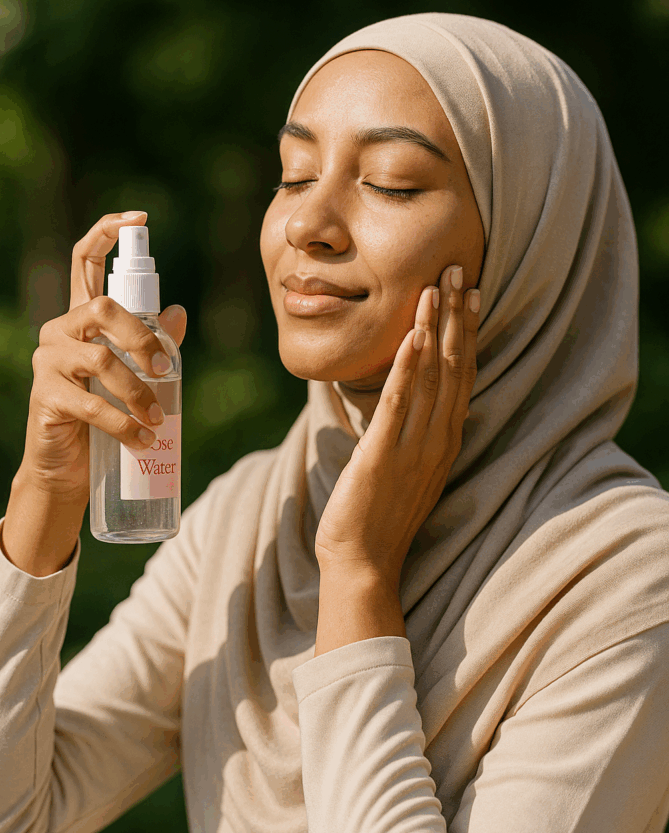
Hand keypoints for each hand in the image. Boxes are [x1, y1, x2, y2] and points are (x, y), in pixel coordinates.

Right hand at [19, 211, 186, 498]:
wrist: (67, 468)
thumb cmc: (104, 416)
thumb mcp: (134, 376)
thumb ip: (154, 345)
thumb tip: (178, 312)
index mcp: (82, 319)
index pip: (84, 260)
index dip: (106, 233)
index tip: (139, 218)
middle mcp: (61, 331)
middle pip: (101, 307)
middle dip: (142, 337)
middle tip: (168, 371)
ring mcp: (48, 362)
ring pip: (101, 359)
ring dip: (138, 392)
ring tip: (158, 420)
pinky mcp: (46, 396)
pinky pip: (91, 403)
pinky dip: (124, 423)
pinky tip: (142, 439)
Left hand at [314, 264, 479, 588]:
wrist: (363, 562)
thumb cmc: (378, 513)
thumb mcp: (401, 462)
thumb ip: (408, 428)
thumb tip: (400, 393)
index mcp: (443, 439)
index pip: (462, 374)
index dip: (467, 331)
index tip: (470, 292)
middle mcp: (437, 439)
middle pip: (454, 366)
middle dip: (456, 316)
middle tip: (458, 270)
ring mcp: (414, 447)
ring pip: (431, 377)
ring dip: (434, 328)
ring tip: (435, 286)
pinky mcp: (384, 456)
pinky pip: (400, 404)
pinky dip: (408, 367)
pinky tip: (413, 336)